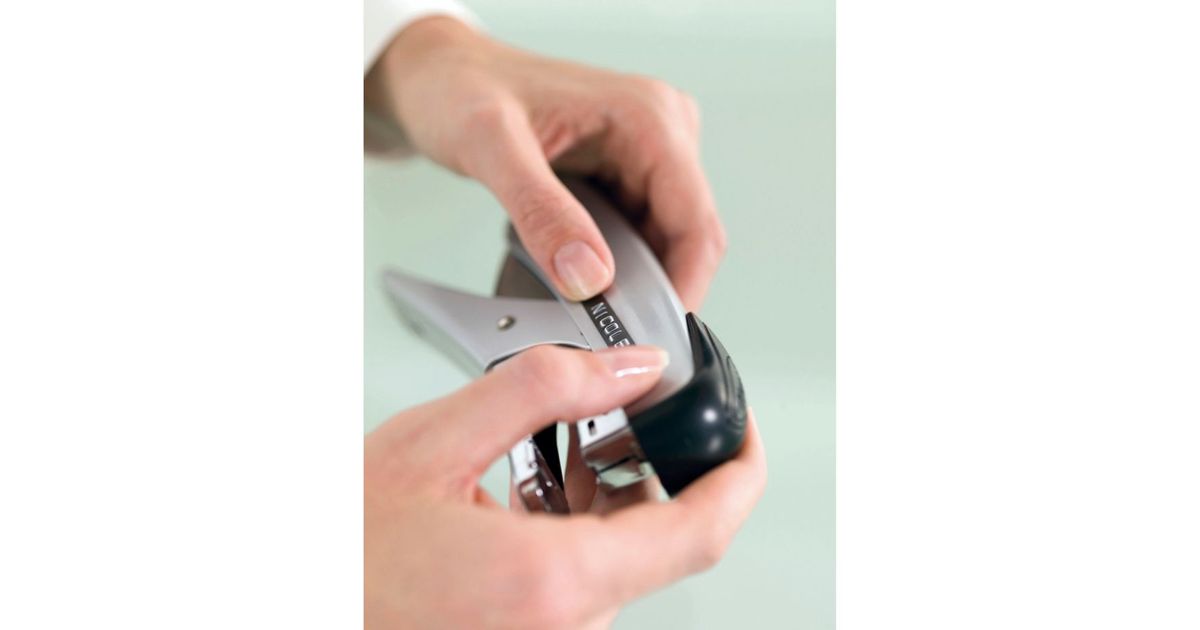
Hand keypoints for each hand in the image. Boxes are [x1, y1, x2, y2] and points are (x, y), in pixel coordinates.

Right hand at [364, 345, 765, 628]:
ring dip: (610, 495)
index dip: (739, 473)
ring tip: (558, 444)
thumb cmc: (345, 549)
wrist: (303, 601)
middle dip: (658, 466)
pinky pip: (586, 580)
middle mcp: (564, 629)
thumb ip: (540, 391)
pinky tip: (533, 487)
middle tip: (626, 409)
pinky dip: (579, 527)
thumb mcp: (431, 443)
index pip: (700, 531)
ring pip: (623, 558)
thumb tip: (629, 368)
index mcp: (552, 582)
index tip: (745, 432)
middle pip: (664, 541)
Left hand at [365, 17, 726, 310]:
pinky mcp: (627, 169)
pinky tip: (581, 277)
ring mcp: (646, 151)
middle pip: (686, 238)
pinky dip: (617, 264)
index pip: (695, 223)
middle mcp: (660, 130)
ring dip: (634, 281)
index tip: (650, 338)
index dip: (682, 289)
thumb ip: (541, 212)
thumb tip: (590, 275)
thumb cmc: (460, 89)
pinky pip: (639, 233)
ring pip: (664, 241)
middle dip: (653, 291)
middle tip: (605, 331)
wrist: (437, 75)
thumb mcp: (491, 148)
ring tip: (585, 305)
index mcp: (647, 116)